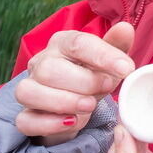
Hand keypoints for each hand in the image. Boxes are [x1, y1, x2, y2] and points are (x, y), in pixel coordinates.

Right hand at [15, 22, 134, 143]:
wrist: (76, 107)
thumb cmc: (91, 78)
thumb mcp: (107, 63)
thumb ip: (116, 46)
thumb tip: (125, 28)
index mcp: (62, 43)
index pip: (78, 43)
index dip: (103, 56)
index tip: (126, 69)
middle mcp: (41, 63)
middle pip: (49, 69)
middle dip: (84, 82)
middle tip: (107, 88)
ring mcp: (29, 89)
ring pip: (30, 92)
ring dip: (64, 102)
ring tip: (89, 106)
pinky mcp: (25, 116)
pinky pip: (26, 121)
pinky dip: (49, 123)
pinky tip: (71, 122)